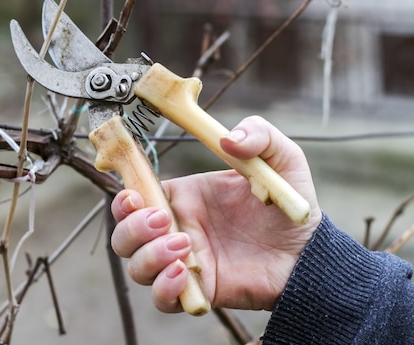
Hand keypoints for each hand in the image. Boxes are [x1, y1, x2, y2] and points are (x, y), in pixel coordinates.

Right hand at [110, 116, 321, 311]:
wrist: (309, 252)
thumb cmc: (288, 205)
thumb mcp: (281, 158)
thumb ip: (259, 134)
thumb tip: (228, 138)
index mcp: (184, 197)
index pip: (136, 198)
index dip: (125, 198)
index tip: (134, 196)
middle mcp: (175, 229)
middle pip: (124, 235)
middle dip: (131, 228)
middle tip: (162, 221)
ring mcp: (184, 263)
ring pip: (136, 267)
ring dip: (148, 256)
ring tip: (182, 245)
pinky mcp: (198, 291)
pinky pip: (162, 299)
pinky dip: (163, 288)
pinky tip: (184, 274)